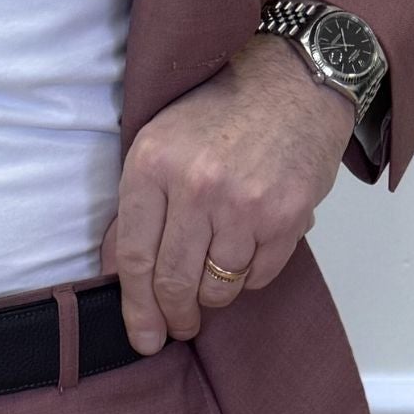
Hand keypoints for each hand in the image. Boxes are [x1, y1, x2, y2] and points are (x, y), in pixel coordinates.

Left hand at [101, 32, 356, 354]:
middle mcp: (197, 185)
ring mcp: (244, 204)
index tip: (142, 336)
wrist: (295, 77)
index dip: (136, 308)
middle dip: (174, 317)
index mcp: (154, 164)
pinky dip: (249, 276)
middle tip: (177, 327)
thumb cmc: (222, 112)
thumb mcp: (160, 143)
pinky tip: (247, 251)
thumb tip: (118, 273)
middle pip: (173, 283)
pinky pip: (258, 276)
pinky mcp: (285, 217)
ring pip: (218, 288)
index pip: (135, 259)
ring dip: (213, 296)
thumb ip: (137, 207)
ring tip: (214, 278)